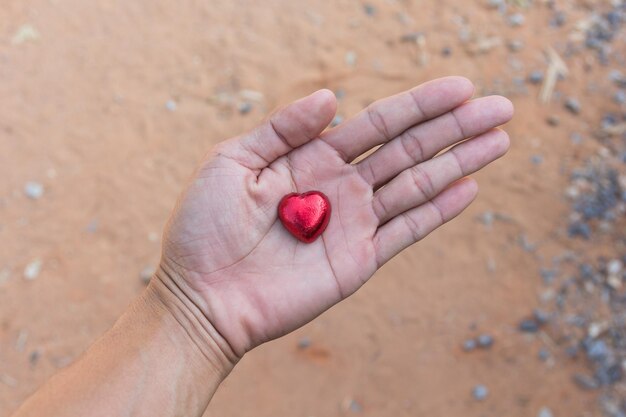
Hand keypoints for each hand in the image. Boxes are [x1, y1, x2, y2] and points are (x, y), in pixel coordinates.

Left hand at [155, 77, 512, 360]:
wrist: (202, 295)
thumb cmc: (204, 226)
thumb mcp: (232, 161)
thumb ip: (283, 128)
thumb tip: (333, 98)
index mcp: (313, 157)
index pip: (378, 123)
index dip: (420, 104)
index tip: (461, 87)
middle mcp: (341, 185)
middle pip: (409, 149)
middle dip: (455, 127)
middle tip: (501, 106)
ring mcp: (354, 223)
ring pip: (418, 185)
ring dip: (460, 162)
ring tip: (500, 139)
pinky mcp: (360, 260)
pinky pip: (407, 231)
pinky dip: (439, 210)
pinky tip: (470, 188)